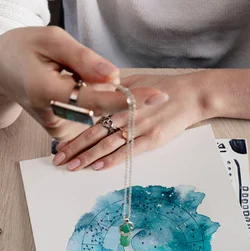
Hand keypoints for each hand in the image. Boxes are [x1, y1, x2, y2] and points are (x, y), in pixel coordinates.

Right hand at [0, 27, 165, 139]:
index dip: (127, 98)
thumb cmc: (24, 48)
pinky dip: (95, 103)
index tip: (156, 96)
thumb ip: (84, 59)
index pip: (95, 99)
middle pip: (101, 109)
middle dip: (116, 92)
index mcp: (46, 91)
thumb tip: (115, 77)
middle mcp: (53, 116)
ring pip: (97, 114)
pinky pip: (90, 118)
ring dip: (102, 95)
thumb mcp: (51, 39)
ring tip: (74, 77)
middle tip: (117, 80)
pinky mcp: (61, 133)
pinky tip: (78, 88)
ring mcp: (57, 129)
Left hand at [52, 72, 209, 170]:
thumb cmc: (162, 89)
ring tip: (72, 167)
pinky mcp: (152, 138)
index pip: (90, 119)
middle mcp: (125, 113)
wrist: (191, 94)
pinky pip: (128, 151)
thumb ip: (113, 91)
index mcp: (118, 100)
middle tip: (58, 160)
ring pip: (107, 143)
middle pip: (94, 133)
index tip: (59, 145)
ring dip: (88, 156)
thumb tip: (94, 93)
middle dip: (74, 148)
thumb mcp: (135, 83)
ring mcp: (138, 126)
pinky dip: (112, 159)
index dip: (73, 133)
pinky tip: (98, 166)